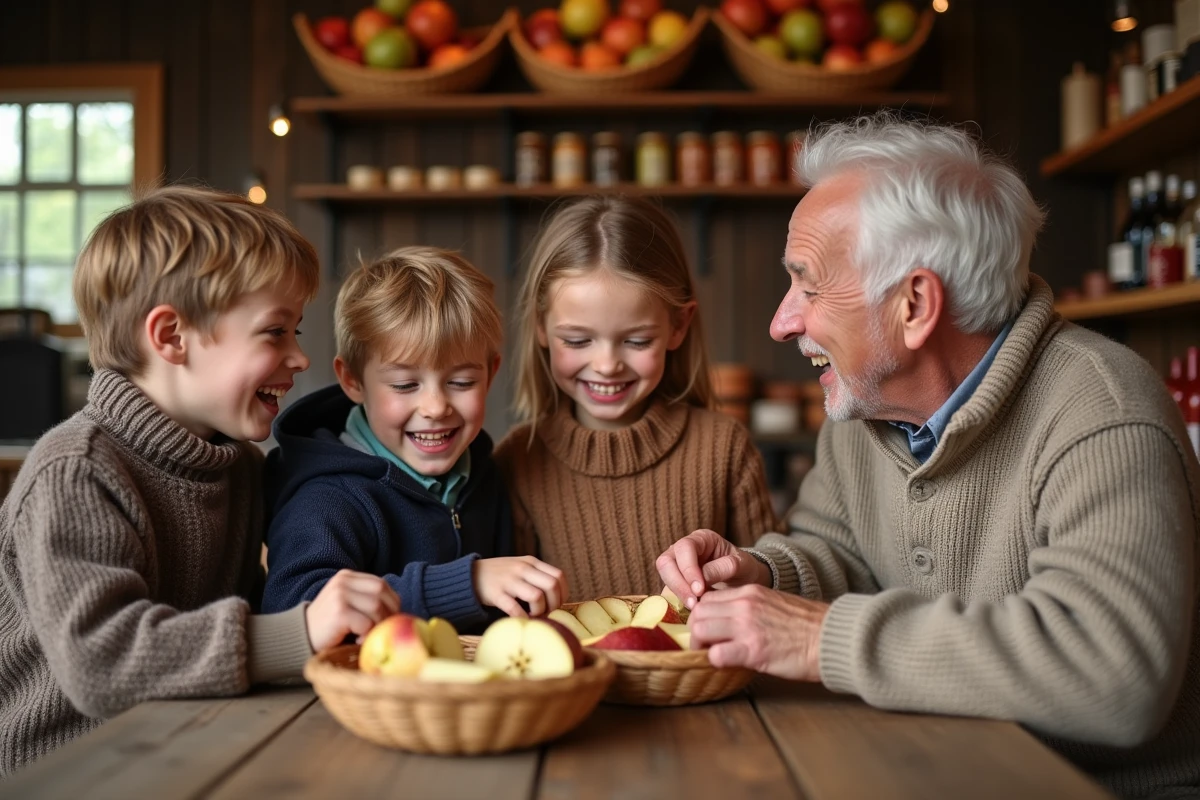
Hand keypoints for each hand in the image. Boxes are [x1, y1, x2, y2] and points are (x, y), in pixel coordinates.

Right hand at [304, 570, 399, 651]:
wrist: (300, 637)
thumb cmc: (329, 625)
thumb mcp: (347, 603)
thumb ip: (367, 599)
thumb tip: (399, 608)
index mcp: (347, 576)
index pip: (381, 584)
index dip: (391, 602)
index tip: (387, 619)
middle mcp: (343, 582)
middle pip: (381, 594)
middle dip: (387, 614)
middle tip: (380, 630)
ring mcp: (340, 595)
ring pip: (376, 608)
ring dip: (376, 626)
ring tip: (364, 636)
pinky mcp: (339, 612)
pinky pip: (366, 623)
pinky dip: (366, 635)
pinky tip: (355, 641)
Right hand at [474, 556, 566, 617]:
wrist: (470, 575)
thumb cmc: (500, 574)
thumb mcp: (521, 566)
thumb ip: (537, 575)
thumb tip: (557, 596)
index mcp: (531, 562)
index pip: (558, 575)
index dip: (563, 593)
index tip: (557, 603)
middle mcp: (522, 569)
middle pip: (552, 586)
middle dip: (554, 604)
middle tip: (547, 612)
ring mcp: (509, 581)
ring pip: (537, 597)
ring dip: (540, 611)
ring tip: (534, 615)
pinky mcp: (496, 594)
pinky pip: (515, 609)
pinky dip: (523, 617)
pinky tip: (522, 619)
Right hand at [656, 529, 771, 609]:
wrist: (744, 580)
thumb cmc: (744, 568)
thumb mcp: (742, 565)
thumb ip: (725, 567)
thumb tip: (703, 579)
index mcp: (701, 538)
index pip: (685, 548)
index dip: (688, 569)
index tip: (699, 589)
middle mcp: (684, 549)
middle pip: (666, 561)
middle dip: (678, 583)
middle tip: (694, 603)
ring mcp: (677, 565)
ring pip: (664, 576)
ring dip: (677, 593)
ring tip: (695, 608)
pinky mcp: (676, 581)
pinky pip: (667, 590)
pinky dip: (676, 600)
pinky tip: (691, 610)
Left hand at [687, 584, 828, 680]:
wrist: (831, 637)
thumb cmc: (807, 625)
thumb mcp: (774, 604)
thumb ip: (749, 608)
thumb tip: (728, 621)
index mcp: (749, 592)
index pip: (707, 598)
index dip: (702, 616)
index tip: (708, 629)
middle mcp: (744, 605)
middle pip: (698, 613)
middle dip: (696, 631)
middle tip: (706, 645)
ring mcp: (747, 626)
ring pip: (700, 630)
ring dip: (702, 646)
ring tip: (713, 655)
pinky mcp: (753, 650)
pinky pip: (716, 655)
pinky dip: (715, 661)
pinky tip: (728, 664)